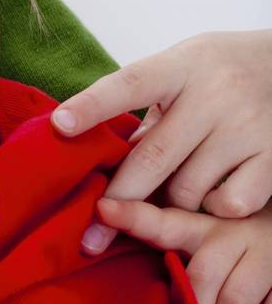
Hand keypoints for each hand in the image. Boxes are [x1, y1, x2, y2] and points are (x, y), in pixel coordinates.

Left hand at [52, 31, 271, 253]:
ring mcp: (245, 125)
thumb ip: (147, 110)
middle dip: (118, 199)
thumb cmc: (214, 73)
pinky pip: (230, 203)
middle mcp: (213, 94)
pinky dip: (214, 208)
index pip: (130, 83)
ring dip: (170, 202)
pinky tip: (213, 196)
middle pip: (154, 156)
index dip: (92, 105)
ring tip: (167, 197)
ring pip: (188, 188)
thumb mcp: (178, 73)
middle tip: (91, 236)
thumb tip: (102, 156)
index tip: (59, 126)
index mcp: (180, 67)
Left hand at [92, 194, 271, 303]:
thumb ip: (176, 258)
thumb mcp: (207, 242)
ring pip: (234, 300)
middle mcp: (231, 232)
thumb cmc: (236, 251)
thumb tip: (139, 289)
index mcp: (200, 225)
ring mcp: (263, 253)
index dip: (132, 214)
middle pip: (201, 276)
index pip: (162, 220)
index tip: (103, 208)